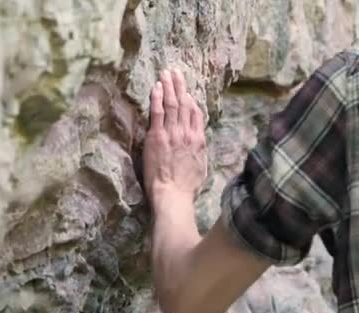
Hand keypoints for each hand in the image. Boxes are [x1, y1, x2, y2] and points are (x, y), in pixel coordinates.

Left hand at [143, 69, 207, 209]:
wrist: (174, 193)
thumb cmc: (187, 187)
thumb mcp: (201, 168)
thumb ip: (199, 152)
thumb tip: (198, 146)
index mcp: (199, 140)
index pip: (196, 114)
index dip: (191, 100)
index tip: (186, 92)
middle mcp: (187, 133)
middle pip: (185, 104)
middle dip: (180, 86)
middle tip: (176, 72)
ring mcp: (172, 133)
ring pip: (172, 104)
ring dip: (170, 86)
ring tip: (166, 73)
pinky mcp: (157, 136)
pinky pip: (158, 112)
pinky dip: (158, 98)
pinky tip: (157, 86)